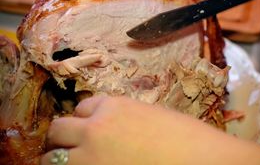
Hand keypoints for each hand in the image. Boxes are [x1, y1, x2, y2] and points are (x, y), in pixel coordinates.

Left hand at [41, 96, 259, 164]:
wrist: (200, 159)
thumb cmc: (187, 139)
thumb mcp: (155, 118)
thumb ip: (127, 120)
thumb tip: (118, 131)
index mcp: (114, 106)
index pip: (83, 108)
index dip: (86, 119)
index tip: (88, 129)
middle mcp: (95, 128)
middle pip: (60, 128)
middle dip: (64, 136)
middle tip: (73, 148)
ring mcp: (89, 157)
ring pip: (54, 157)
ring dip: (64, 158)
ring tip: (80, 162)